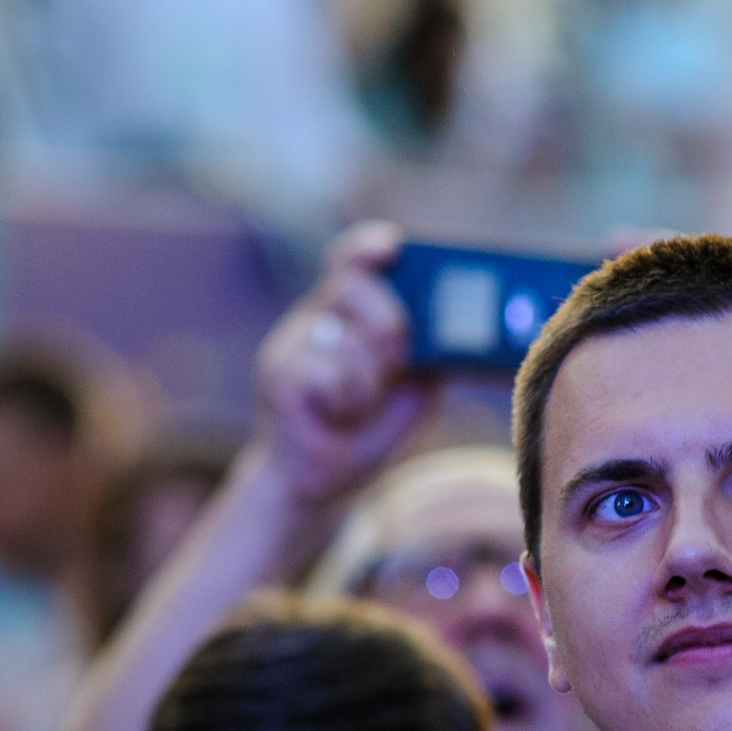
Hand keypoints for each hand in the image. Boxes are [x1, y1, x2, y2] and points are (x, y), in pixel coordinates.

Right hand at [252, 221, 437, 504]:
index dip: (368, 246)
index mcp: (347, 312)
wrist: (319, 485)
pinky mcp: (277, 374)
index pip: (352, 259)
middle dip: (388, 326)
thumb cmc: (364, 431)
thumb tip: (454, 333)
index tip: (392, 246)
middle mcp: (315, 318)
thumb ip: (429, 356)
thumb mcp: (414, 391)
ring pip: (348, 340)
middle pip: (354, 287)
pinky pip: (328, 374)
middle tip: (393, 366)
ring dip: (368, 384)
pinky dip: (346, 402)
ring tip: (355, 409)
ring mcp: (290, 343)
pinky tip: (333, 417)